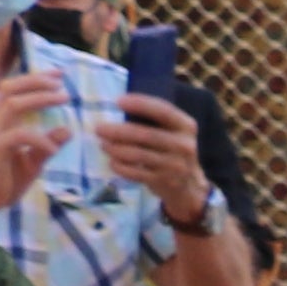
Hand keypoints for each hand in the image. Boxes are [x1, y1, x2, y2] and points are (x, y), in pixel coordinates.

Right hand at [0, 66, 68, 222]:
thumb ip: (46, 147)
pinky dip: (38, 138)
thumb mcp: (32, 164)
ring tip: (62, 98)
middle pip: (10, 90)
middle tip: (60, 80)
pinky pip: (17, 136)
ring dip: (39, 98)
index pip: (13, 93)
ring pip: (12, 105)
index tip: (57, 75)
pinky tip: (52, 146)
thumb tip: (67, 129)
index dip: (34, 80)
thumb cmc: (2, 182)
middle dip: (35, 80)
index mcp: (1, 124)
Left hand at [96, 92, 209, 218]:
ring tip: (103, 145)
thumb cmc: (171, 149)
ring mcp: (175, 165)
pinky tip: (113, 162)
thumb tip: (119, 106)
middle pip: (147, 135)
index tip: (118, 101)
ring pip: (139, 155)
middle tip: (99, 129)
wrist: (188, 184)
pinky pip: (137, 173)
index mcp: (186, 126)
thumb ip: (153, 119)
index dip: (141, 105)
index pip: (164, 111)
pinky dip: (121, 167)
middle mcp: (184, 145)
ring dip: (116, 149)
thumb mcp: (172, 131)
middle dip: (119, 131)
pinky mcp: (165, 181)